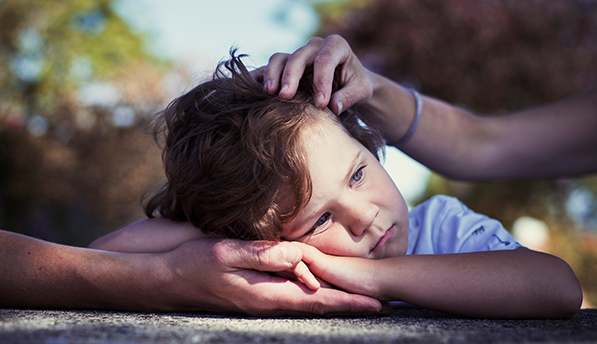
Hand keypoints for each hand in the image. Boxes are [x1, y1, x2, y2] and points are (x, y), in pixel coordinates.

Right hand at [159, 238, 381, 315]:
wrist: (165, 278)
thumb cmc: (193, 263)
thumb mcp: (227, 253)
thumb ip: (264, 255)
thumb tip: (301, 259)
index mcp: (264, 294)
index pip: (316, 301)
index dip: (347, 302)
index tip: (376, 304)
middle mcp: (267, 300)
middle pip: (317, 305)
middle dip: (350, 305)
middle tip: (382, 304)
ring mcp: (261, 298)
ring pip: (307, 301)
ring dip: (336, 300)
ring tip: (361, 299)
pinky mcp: (255, 291)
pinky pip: (292, 295)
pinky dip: (315, 294)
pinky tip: (322, 288)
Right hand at [261, 35, 372, 114]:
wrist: (349, 82)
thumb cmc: (356, 84)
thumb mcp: (362, 90)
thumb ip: (350, 96)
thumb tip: (334, 106)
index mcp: (336, 46)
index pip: (325, 60)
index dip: (322, 81)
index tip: (321, 104)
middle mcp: (315, 46)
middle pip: (299, 57)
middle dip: (291, 76)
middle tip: (286, 97)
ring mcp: (298, 55)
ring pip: (280, 58)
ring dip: (273, 75)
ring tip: (270, 93)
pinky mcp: (286, 66)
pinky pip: (270, 68)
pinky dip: (262, 77)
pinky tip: (256, 90)